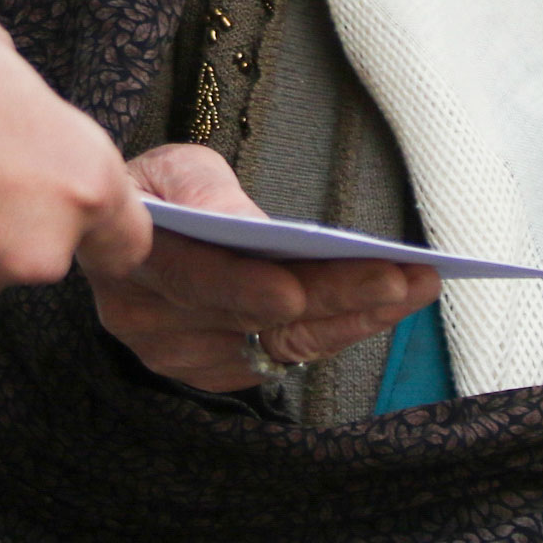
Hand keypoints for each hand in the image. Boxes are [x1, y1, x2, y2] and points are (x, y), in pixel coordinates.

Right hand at [91, 144, 439, 392]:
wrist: (136, 239)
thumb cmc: (164, 193)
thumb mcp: (176, 167)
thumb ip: (206, 191)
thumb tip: (248, 224)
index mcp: (130, 254)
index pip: (190, 278)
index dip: (244, 288)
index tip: (297, 290)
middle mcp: (144, 318)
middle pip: (251, 317)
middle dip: (332, 297)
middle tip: (399, 279)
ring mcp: (174, 355)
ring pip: (276, 345)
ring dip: (351, 319)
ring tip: (412, 287)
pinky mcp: (206, 375)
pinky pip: (281, 361)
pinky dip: (334, 335)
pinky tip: (378, 311)